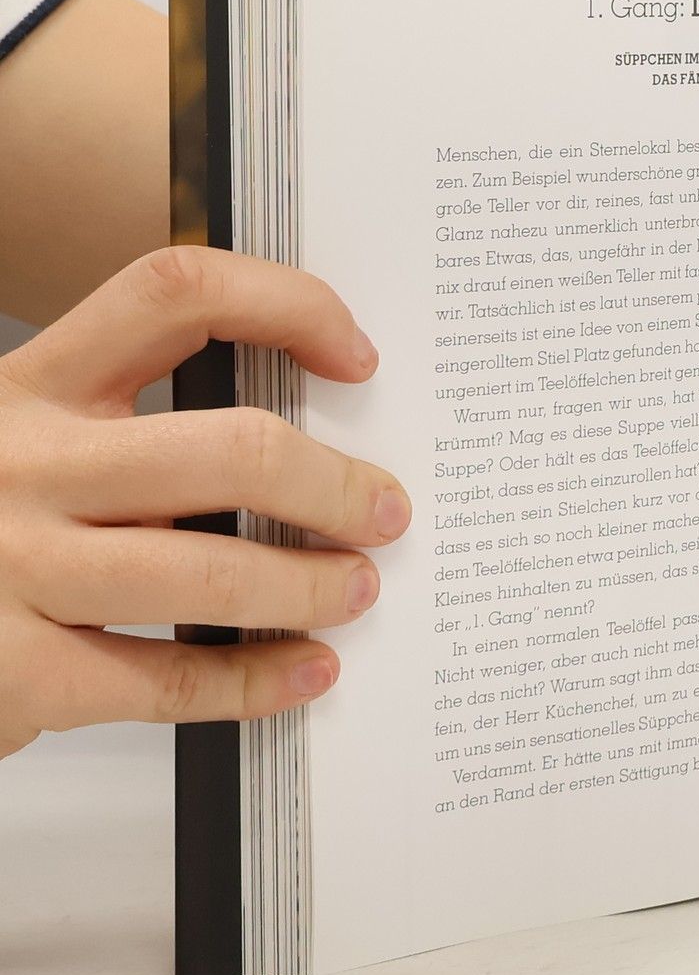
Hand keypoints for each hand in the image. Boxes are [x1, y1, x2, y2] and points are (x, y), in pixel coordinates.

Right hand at [0, 246, 410, 759]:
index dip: (286, 304)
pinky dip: (254, 681)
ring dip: (309, 585)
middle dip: (335, 485)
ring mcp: (11, 566)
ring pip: (211, 569)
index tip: (357, 354)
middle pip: (231, 447)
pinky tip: (302, 672)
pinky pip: (167, 679)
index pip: (173, 293)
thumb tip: (305, 455)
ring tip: (355, 591)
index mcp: (30, 386)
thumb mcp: (28, 451)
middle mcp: (19, 462)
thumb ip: (131, 438)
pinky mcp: (12, 672)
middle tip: (385, 511)